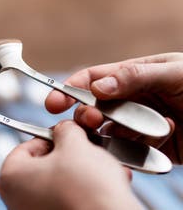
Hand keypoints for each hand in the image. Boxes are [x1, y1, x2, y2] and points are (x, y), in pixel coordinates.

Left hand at [0, 121, 140, 209]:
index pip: (27, 146)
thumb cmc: (86, 189)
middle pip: (44, 164)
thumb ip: (65, 131)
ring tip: (102, 167)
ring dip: (83, 171)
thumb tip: (65, 130)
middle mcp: (17, 199)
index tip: (67, 135)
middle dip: (72, 155)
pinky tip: (105, 184)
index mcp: (11, 177)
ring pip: (60, 181)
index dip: (50, 136)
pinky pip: (68, 199)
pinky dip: (85, 189)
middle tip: (87, 149)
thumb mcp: (75, 146)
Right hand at [46, 52, 182, 163]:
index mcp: (133, 76)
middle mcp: (131, 101)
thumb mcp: (175, 72)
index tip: (54, 102)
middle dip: (87, 115)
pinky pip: (128, 150)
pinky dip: (132, 151)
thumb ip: (135, 76)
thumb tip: (97, 86)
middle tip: (90, 122)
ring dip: (110, 136)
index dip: (70, 89)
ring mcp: (138, 125)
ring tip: (125, 137)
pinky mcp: (148, 147)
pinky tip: (149, 147)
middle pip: (95, 108)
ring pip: (108, 132)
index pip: (93, 80)